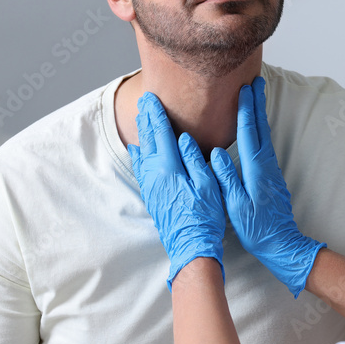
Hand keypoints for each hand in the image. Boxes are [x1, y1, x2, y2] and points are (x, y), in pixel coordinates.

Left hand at [128, 93, 224, 290]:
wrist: (190, 245)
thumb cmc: (204, 216)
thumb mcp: (207, 185)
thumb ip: (194, 159)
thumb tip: (183, 139)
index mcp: (169, 168)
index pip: (160, 134)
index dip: (156, 115)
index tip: (152, 99)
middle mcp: (155, 175)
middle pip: (148, 140)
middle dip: (146, 119)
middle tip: (143, 101)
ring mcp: (151, 185)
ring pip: (142, 152)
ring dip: (142, 133)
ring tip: (141, 118)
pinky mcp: (151, 194)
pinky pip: (141, 167)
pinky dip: (139, 154)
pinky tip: (137, 149)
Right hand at [210, 77, 325, 297]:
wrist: (283, 243)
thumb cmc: (257, 229)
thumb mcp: (236, 206)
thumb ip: (227, 178)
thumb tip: (217, 152)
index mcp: (256, 169)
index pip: (249, 132)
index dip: (246, 109)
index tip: (244, 89)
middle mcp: (266, 165)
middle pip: (260, 127)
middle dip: (256, 103)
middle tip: (254, 81)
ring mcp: (270, 169)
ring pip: (264, 134)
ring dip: (259, 113)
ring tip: (255, 96)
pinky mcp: (271, 175)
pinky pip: (263, 144)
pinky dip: (259, 129)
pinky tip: (255, 127)